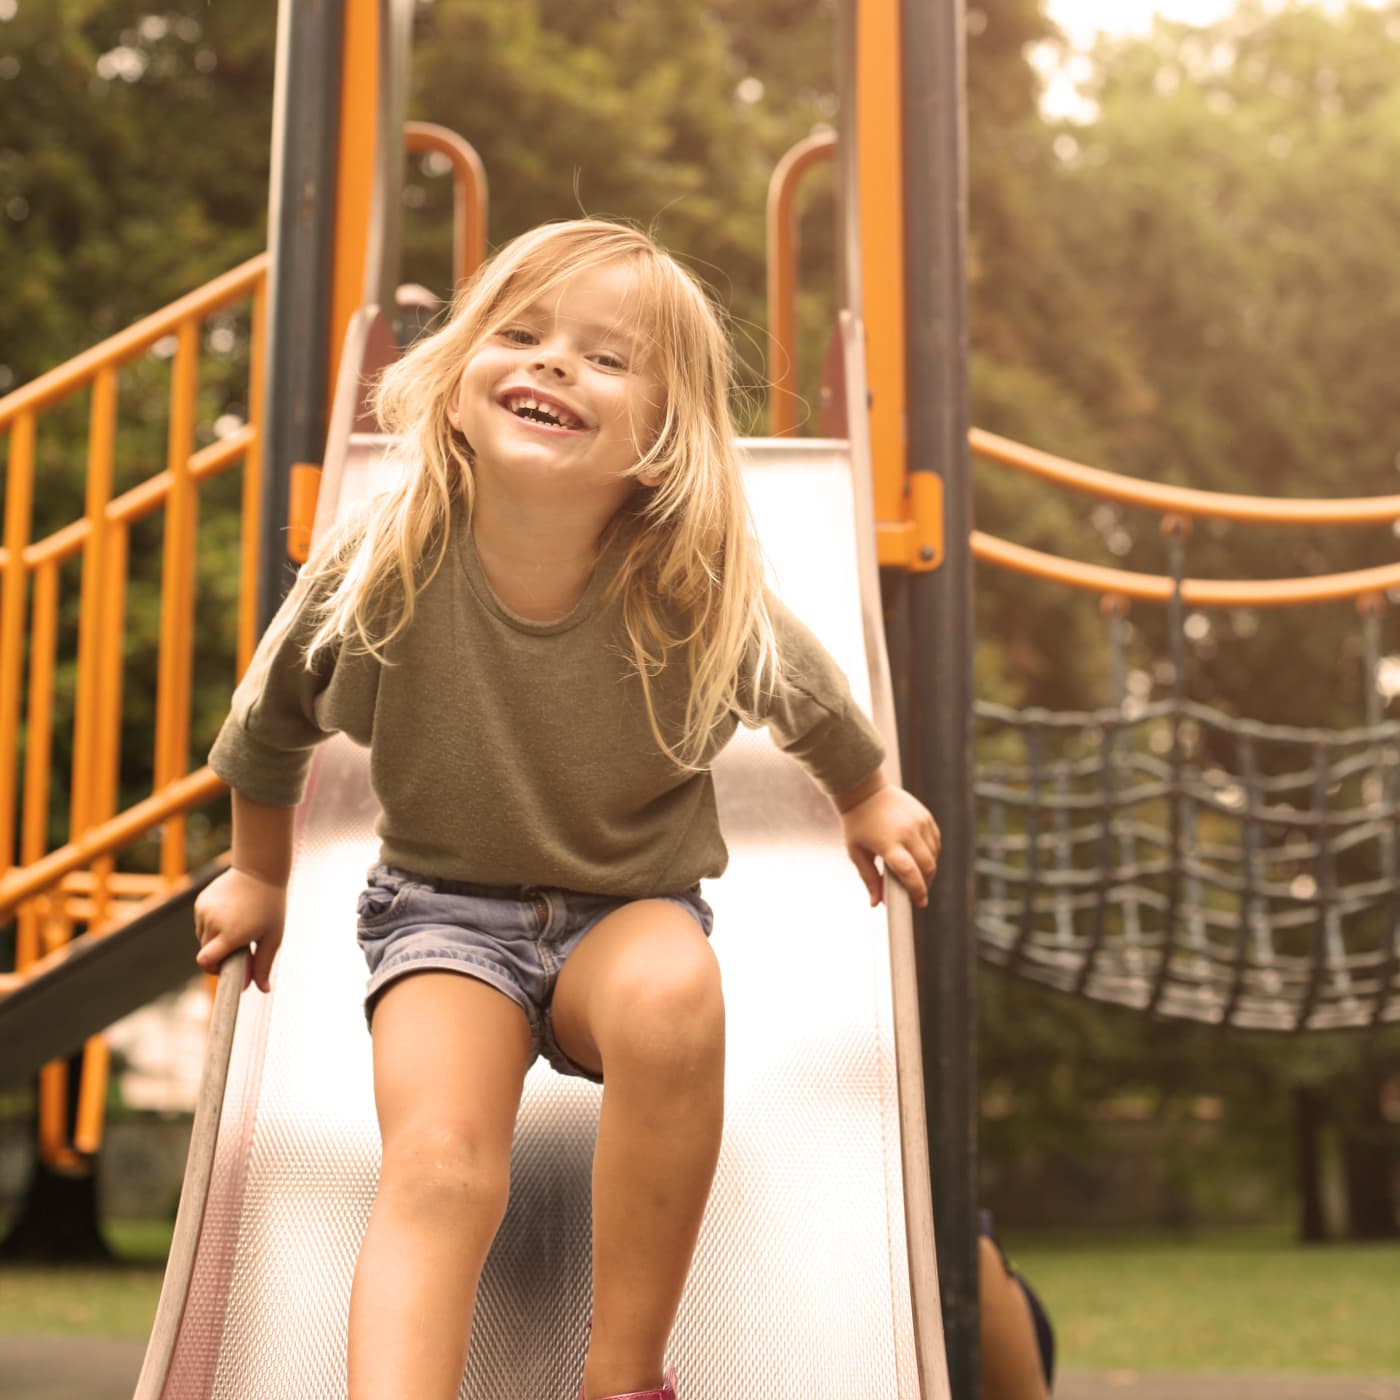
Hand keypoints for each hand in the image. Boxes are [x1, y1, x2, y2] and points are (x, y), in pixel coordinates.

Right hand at [194, 866, 287, 992]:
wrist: (260, 870)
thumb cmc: (270, 905)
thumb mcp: (273, 937)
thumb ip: (263, 965)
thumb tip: (262, 990)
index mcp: (231, 934)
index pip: (206, 962)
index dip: (214, 970)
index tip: (227, 967)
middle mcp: (214, 923)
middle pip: (206, 952)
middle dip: (220, 954)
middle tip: (242, 943)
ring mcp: (204, 911)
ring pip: (202, 938)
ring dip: (216, 938)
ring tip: (238, 923)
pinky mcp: (200, 902)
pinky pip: (202, 923)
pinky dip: (212, 924)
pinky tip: (230, 913)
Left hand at [837, 778, 940, 909]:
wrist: (865, 790)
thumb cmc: (857, 824)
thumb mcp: (856, 853)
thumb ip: (869, 878)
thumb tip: (876, 904)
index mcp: (888, 842)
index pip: (909, 872)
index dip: (916, 890)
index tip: (919, 903)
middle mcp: (908, 832)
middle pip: (926, 867)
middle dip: (925, 884)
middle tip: (917, 894)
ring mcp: (919, 822)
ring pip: (933, 856)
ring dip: (928, 869)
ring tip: (916, 876)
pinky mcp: (926, 816)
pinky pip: (935, 842)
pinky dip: (931, 854)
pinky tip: (920, 858)